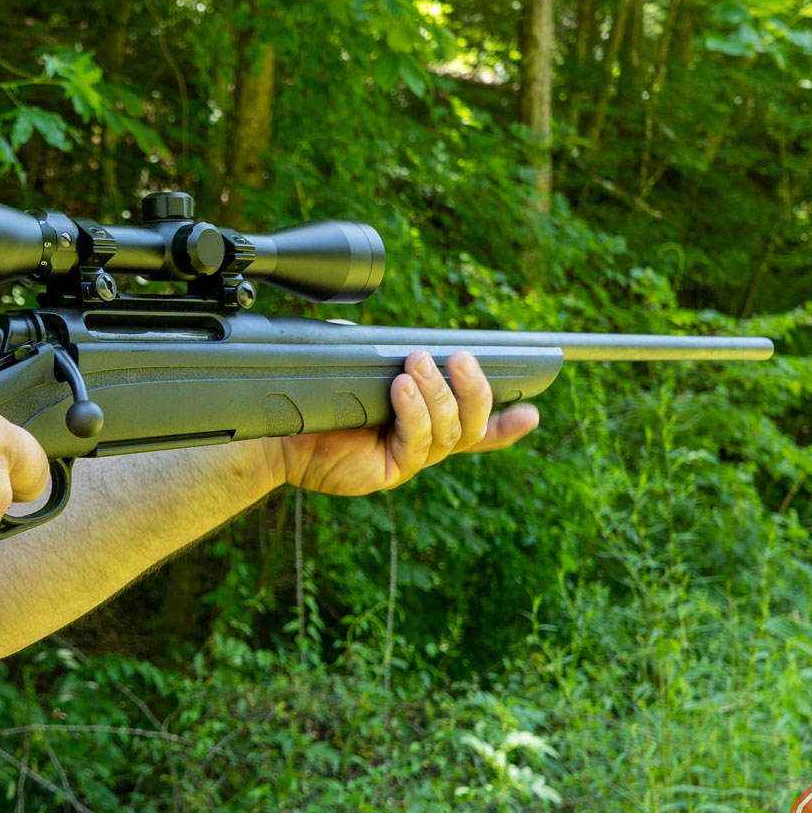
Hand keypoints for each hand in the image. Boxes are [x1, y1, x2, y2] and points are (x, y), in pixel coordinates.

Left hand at [268, 350, 538, 495]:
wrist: (279, 433)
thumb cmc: (318, 397)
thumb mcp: (359, 365)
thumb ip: (389, 353)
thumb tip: (410, 341)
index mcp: (424, 422)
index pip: (475, 427)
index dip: (506, 425)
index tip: (531, 413)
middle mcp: (423, 443)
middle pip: (472, 424)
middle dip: (475, 389)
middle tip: (463, 358)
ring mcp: (409, 459)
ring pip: (448, 430)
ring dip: (439, 392)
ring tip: (416, 364)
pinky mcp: (390, 470)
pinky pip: (416, 441)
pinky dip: (413, 411)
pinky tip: (401, 389)